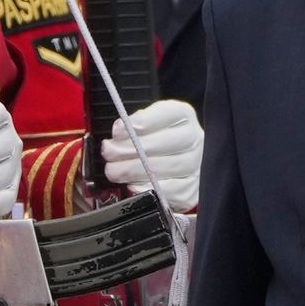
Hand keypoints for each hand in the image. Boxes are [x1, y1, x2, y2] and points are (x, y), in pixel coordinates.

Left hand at [99, 98, 203, 215]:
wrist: (174, 166)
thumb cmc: (155, 141)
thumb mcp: (146, 123)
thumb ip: (135, 123)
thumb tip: (120, 130)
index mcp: (184, 116)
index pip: (168, 113)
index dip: (142, 122)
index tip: (118, 130)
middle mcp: (195, 139)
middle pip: (164, 143)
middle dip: (130, 149)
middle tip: (109, 153)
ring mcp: (196, 166)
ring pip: (165, 168)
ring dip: (133, 171)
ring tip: (113, 171)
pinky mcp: (191, 190)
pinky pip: (170, 192)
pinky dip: (147, 188)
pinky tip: (132, 186)